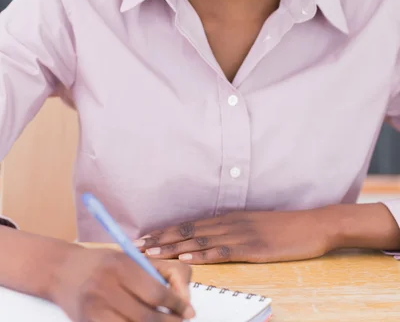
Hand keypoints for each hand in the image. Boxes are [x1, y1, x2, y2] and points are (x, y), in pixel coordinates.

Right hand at [50, 245, 194, 320]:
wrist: (61, 270)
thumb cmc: (104, 263)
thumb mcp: (131, 258)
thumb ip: (160, 272)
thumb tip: (183, 298)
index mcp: (121, 265)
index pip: (157, 292)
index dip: (177, 305)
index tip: (188, 311)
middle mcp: (106, 286)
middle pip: (147, 316)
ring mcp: (95, 308)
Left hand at [135, 209, 335, 263]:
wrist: (313, 224)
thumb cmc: (284, 227)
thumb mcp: (254, 225)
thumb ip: (232, 230)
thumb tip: (211, 239)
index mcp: (228, 218)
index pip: (189, 224)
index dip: (165, 231)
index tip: (144, 237)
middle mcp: (229, 223)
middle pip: (187, 230)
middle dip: (160, 239)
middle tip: (136, 246)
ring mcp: (240, 234)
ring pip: (198, 240)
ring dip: (172, 247)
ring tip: (151, 254)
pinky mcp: (252, 247)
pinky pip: (222, 250)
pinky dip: (202, 254)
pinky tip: (187, 258)